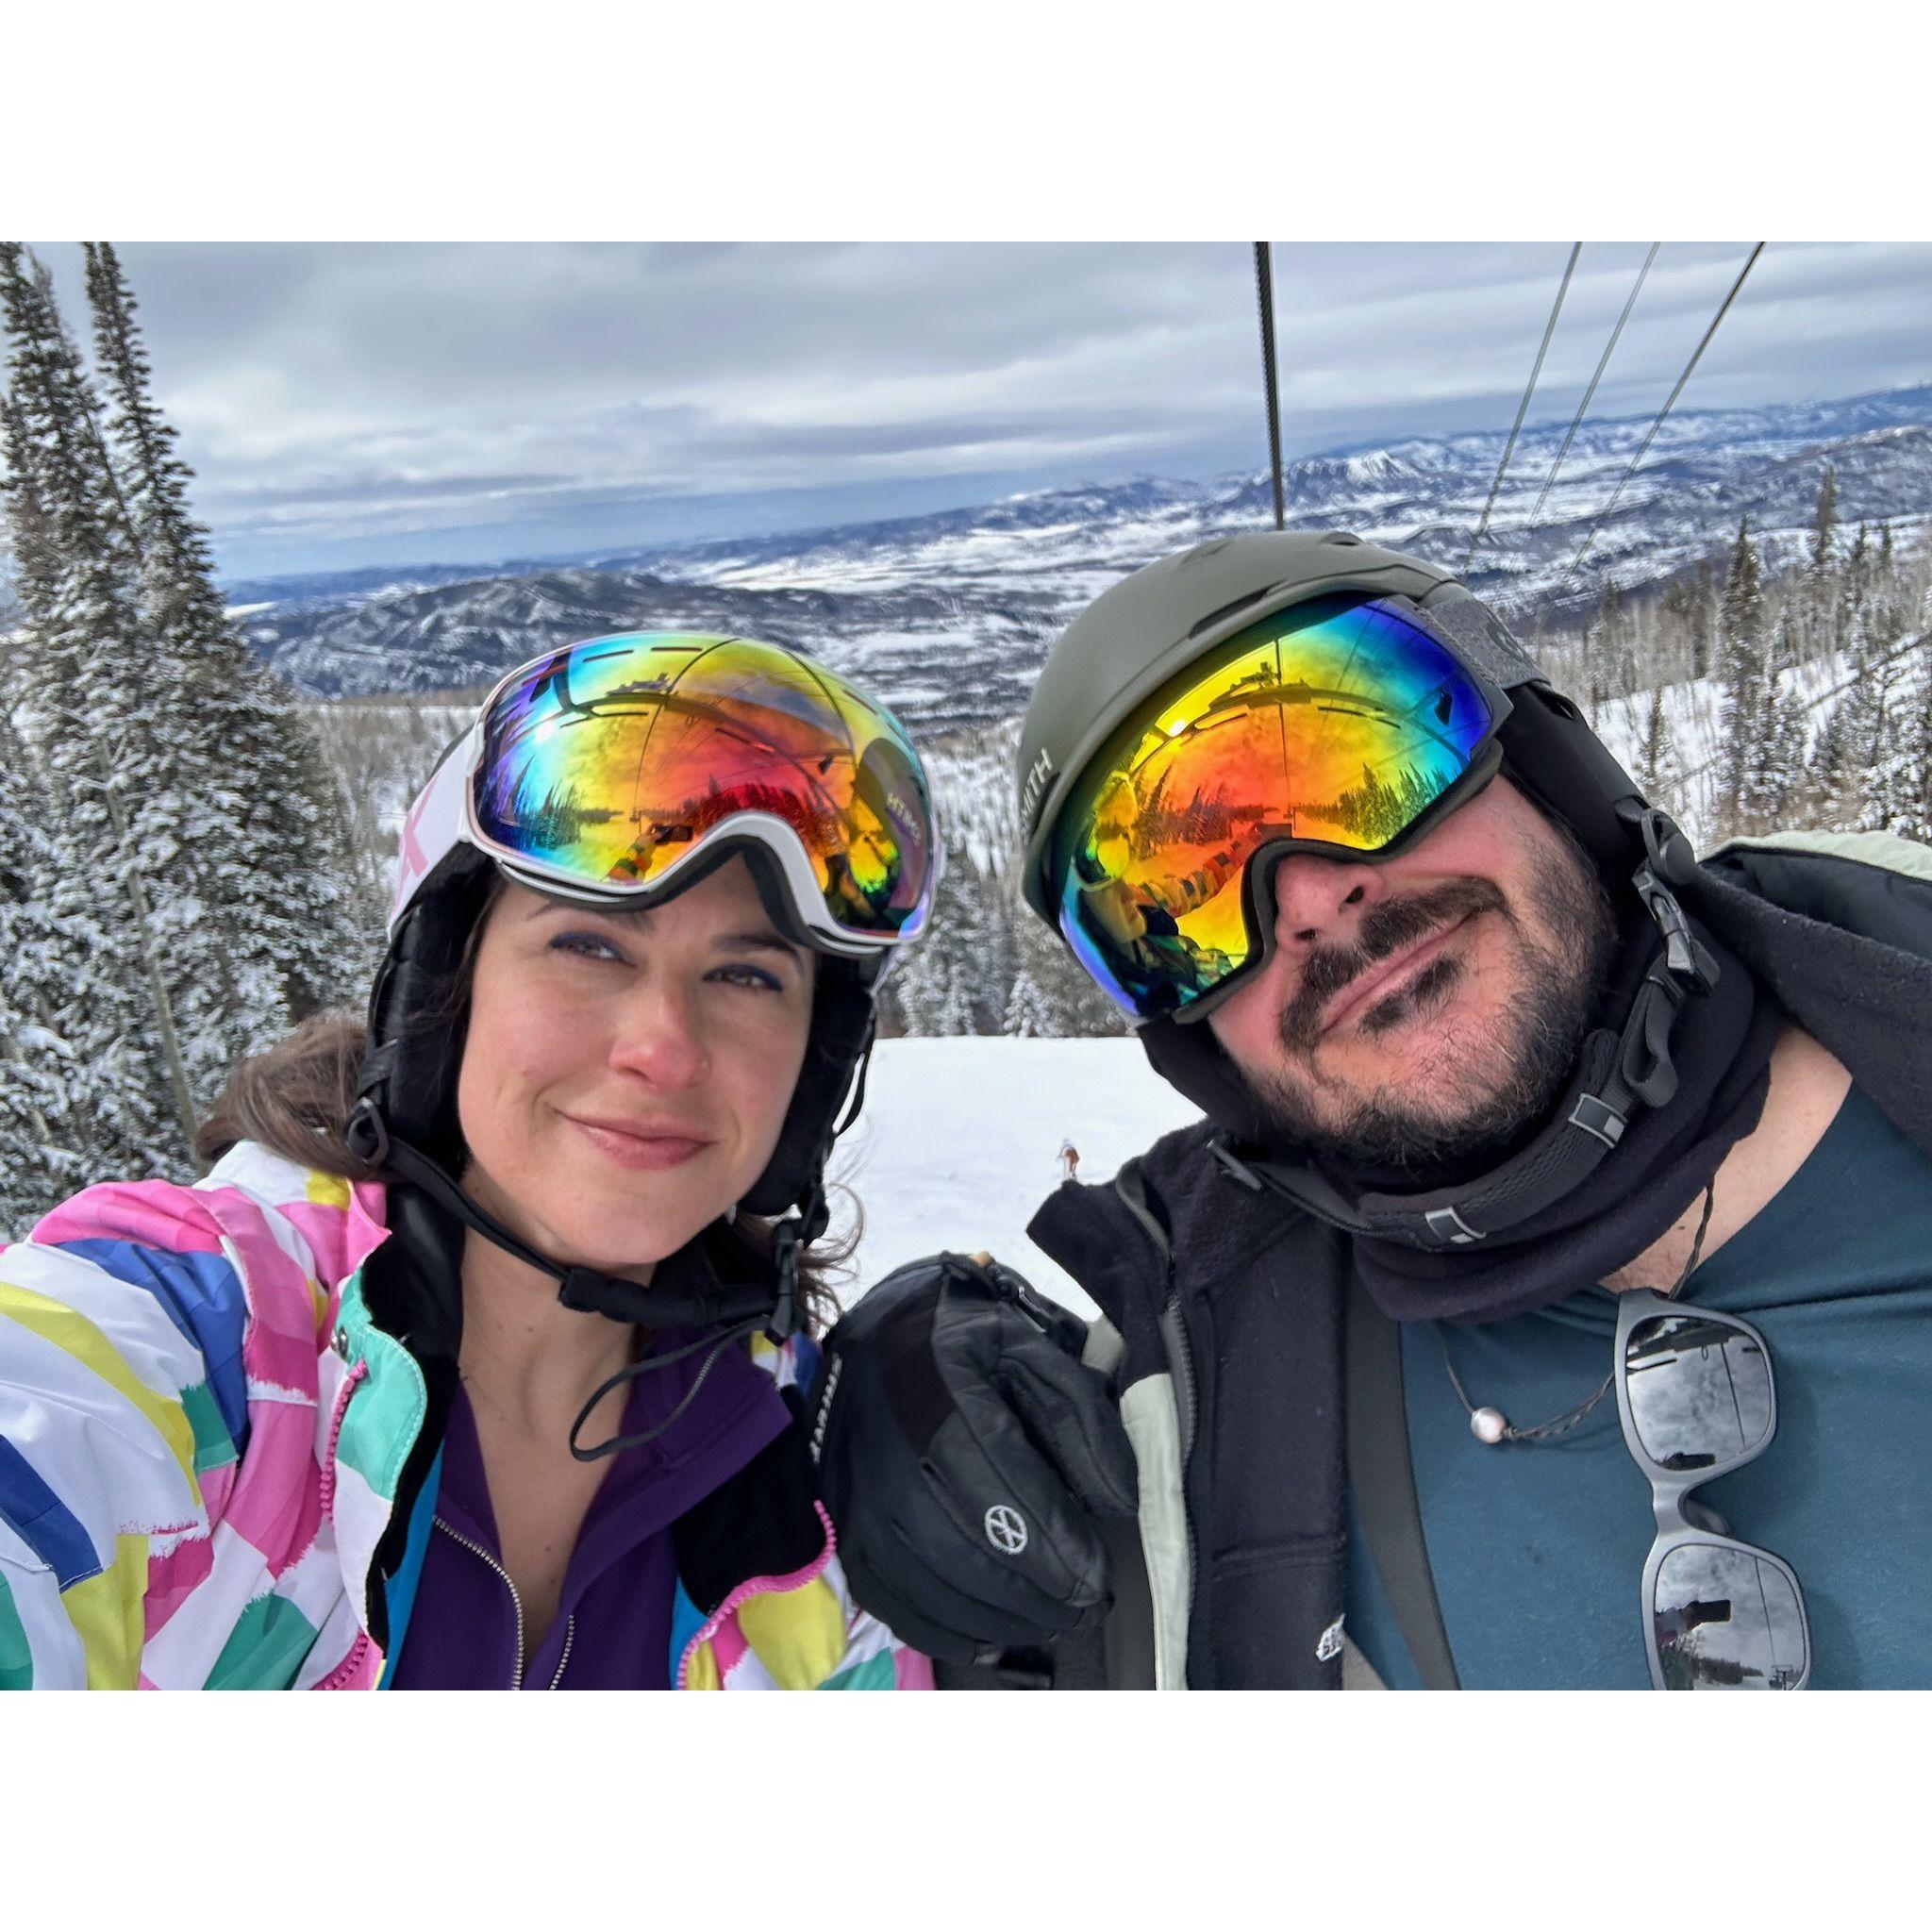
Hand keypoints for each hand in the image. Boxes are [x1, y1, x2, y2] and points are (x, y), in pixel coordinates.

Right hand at [810, 1251, 1138, 1663]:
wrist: (871, 1342)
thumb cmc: (959, 1344)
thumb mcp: (1028, 1348)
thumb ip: (1081, 1415)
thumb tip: (1117, 1502)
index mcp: (940, 1398)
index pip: (1006, 1491)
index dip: (1059, 1546)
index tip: (1100, 1579)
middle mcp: (890, 1457)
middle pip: (973, 1552)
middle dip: (1040, 1593)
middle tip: (1087, 1607)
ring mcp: (860, 1504)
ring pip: (939, 1589)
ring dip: (1006, 1618)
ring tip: (1053, 1617)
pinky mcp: (847, 1537)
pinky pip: (898, 1607)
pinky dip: (951, 1630)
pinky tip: (993, 1631)